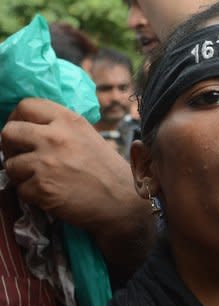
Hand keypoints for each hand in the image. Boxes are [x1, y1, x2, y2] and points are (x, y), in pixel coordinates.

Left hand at [1, 98, 153, 277]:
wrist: (121, 200)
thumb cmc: (106, 169)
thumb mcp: (86, 135)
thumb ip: (60, 128)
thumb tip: (30, 127)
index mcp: (68, 120)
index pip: (26, 105)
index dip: (17, 118)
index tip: (21, 131)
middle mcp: (54, 137)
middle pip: (9, 132)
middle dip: (10, 146)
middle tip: (21, 156)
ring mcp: (46, 163)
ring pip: (9, 164)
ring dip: (20, 174)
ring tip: (41, 179)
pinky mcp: (41, 188)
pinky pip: (19, 189)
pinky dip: (31, 194)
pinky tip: (50, 194)